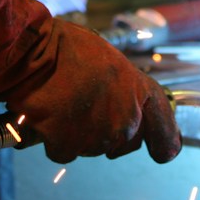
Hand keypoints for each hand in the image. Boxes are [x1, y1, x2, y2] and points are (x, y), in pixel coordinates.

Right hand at [0, 0, 181, 163]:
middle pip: (121, 143)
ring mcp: (97, 137)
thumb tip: (117, 103)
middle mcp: (125, 121)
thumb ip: (122, 89)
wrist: (34, 53)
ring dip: (77, 132)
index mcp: (140, 94)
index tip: (164, 152)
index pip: (163, 128)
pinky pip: (63, 150)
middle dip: (105, 130)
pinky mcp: (68, 146)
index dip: (165, 142)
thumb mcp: (109, 61)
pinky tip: (47, 115)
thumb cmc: (67, 47)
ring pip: (91, 147)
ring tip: (63, 102)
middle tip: (85, 105)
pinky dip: (53, 138)